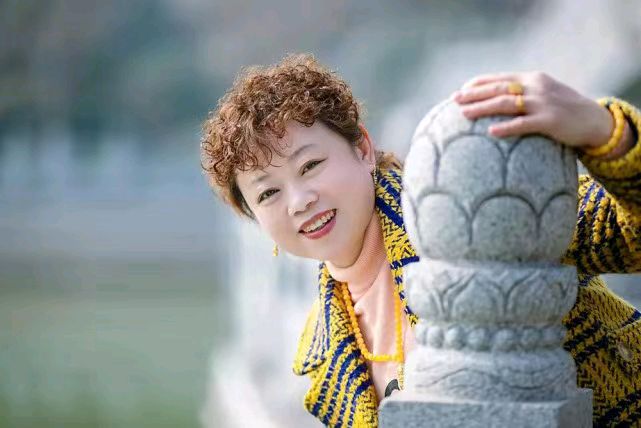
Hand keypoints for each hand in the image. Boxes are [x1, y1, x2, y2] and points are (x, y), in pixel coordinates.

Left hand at [452, 71, 621, 150]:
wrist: (594, 121)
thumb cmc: (563, 110)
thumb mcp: (543, 94)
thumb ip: (522, 94)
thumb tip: (493, 102)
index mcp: (532, 79)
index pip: (500, 78)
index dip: (478, 83)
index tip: (461, 90)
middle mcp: (536, 87)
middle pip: (498, 89)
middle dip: (474, 94)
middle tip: (454, 100)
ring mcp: (543, 103)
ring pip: (506, 104)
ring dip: (483, 108)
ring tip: (464, 114)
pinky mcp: (549, 121)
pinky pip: (523, 124)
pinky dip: (506, 127)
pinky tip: (491, 132)